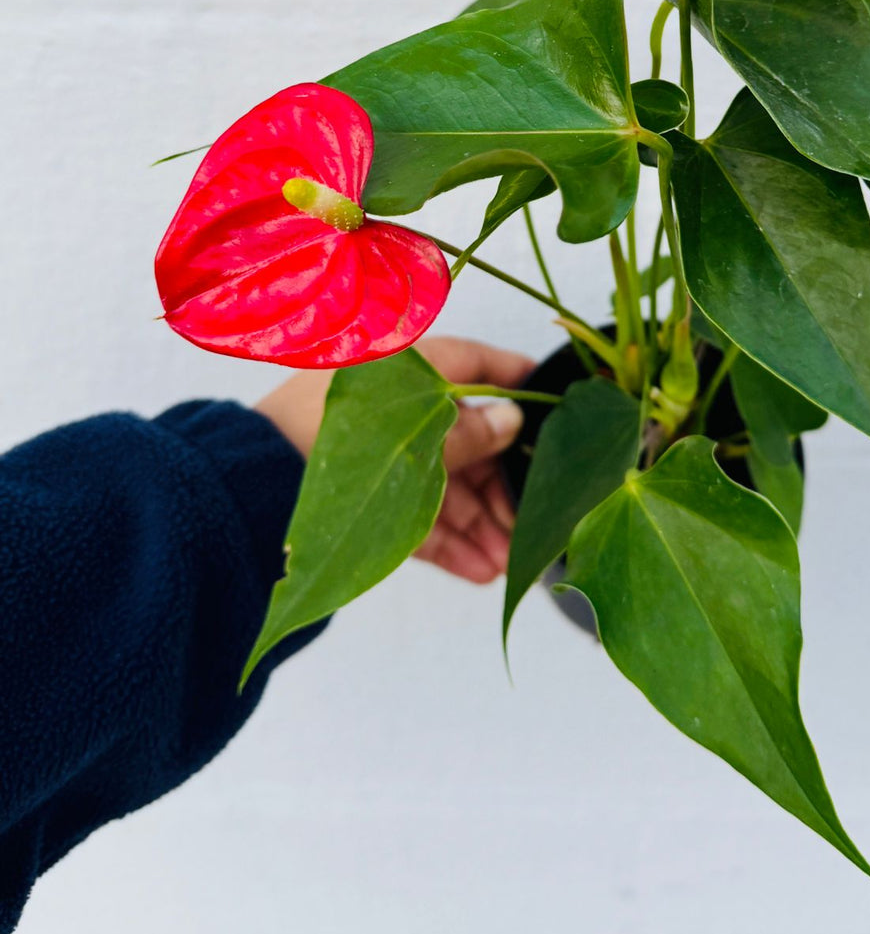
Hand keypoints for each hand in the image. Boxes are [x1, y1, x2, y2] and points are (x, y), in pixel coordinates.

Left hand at [255, 336, 533, 585]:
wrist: (250, 491)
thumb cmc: (333, 445)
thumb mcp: (418, 438)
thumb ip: (469, 433)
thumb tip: (513, 419)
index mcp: (405, 367)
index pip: (476, 364)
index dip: (517, 383)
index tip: (555, 409)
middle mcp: (394, 404)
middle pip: (465, 436)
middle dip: (500, 483)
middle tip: (530, 519)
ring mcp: (377, 451)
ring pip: (442, 481)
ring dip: (478, 522)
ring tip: (505, 561)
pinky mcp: (360, 495)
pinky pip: (414, 513)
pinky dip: (446, 539)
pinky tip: (478, 569)